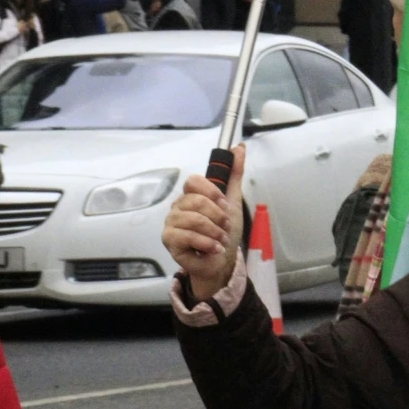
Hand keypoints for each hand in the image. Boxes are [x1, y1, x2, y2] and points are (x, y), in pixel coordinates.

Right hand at [161, 148, 244, 300]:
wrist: (221, 262)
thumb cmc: (224, 232)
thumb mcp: (233, 201)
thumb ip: (234, 174)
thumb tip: (240, 147)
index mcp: (191, 196)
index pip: (193, 181)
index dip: (211, 192)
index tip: (224, 204)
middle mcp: (177, 207)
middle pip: (195, 201)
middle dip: (217, 216)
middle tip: (225, 227)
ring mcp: (171, 223)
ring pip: (193, 219)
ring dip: (214, 232)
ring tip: (221, 240)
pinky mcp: (169, 240)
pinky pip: (187, 236)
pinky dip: (206, 243)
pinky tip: (214, 249)